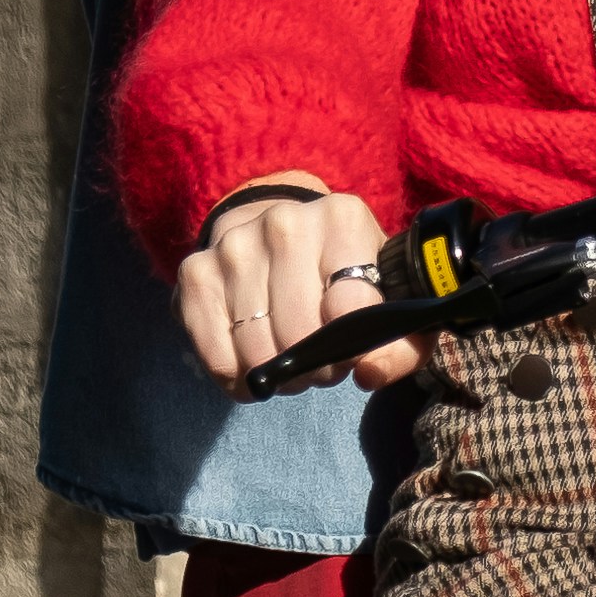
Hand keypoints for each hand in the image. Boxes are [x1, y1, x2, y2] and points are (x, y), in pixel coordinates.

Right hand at [174, 178, 421, 392]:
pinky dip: (238, 377)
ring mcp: (234, 246)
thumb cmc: (346, 274)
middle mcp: (284, 223)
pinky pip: (218, 357)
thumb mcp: (389, 301)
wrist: (280, 229)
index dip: (352, 350)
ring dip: (277, 372)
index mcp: (342, 220)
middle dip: (315, 366)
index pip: (350, 309)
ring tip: (290, 355)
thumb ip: (399, 345)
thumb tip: (369, 374)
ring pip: (257, 350)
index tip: (352, 355)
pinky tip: (253, 364)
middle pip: (299, 336)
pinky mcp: (196, 272)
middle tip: (322, 361)